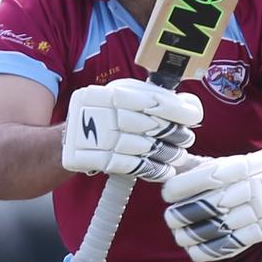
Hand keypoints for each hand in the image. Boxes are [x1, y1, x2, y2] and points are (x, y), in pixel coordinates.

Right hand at [63, 79, 202, 181]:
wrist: (67, 138)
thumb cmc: (103, 115)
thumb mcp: (122, 95)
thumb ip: (151, 97)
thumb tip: (188, 103)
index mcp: (112, 92)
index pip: (153, 100)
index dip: (178, 110)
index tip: (194, 117)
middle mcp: (103, 111)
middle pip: (151, 125)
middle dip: (175, 134)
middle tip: (186, 138)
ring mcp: (98, 136)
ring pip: (145, 147)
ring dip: (168, 154)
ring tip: (178, 155)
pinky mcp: (95, 159)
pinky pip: (132, 166)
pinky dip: (153, 169)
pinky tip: (166, 169)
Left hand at [162, 149, 261, 261]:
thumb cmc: (242, 175)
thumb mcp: (223, 163)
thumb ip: (193, 166)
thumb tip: (164, 167)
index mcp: (240, 167)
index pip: (205, 178)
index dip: (182, 187)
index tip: (168, 194)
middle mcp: (252, 187)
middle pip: (209, 205)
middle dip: (184, 214)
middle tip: (171, 218)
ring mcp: (259, 210)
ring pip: (219, 227)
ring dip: (193, 235)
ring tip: (180, 235)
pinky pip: (233, 244)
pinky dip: (209, 250)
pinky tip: (193, 249)